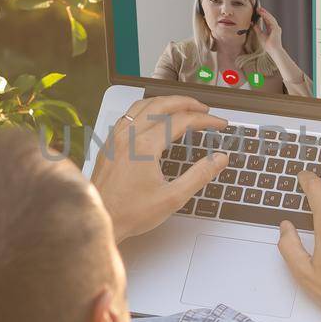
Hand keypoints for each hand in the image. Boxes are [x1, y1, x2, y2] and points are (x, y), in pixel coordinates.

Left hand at [91, 95, 228, 241]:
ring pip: (142, 105)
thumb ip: (200, 175)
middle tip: (204, 110)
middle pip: (162, 104)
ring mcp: (116, 138)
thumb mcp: (173, 198)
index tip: (219, 124)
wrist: (100, 219)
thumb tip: (220, 159)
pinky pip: (128, 115)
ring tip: (182, 107)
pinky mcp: (109, 144)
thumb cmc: (130, 213)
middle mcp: (128, 136)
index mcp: (145, 146)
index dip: (205, 121)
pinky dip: (146, 110)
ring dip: (165, 102)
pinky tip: (152, 118)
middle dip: (187, 103)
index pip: (182, 121)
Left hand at [255, 6, 284, 54]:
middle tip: (258, 8)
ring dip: (265, 13)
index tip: (258, 12)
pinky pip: (271, 20)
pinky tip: (262, 13)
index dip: (263, 16)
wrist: (273, 50)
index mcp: (272, 30)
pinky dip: (266, 16)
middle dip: (264, 13)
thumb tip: (252, 23)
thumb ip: (257, 29)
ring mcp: (276, 28)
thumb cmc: (268, 45)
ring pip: (270, 18)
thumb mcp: (260, 35)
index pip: (267, 21)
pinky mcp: (276, 28)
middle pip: (269, 18)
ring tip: (259, 9)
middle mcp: (275, 28)